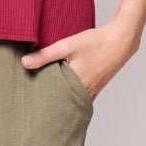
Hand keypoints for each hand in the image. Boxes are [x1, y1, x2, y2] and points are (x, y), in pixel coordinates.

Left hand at [20, 16, 140, 101]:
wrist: (121, 40)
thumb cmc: (96, 42)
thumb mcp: (68, 45)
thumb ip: (46, 54)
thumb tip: (24, 63)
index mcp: (76, 85)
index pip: (53, 100)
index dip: (40, 102)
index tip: (28, 104)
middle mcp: (85, 93)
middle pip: (62, 103)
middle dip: (48, 103)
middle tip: (32, 105)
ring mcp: (92, 92)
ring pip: (71, 100)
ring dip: (60, 99)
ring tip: (43, 99)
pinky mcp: (96, 88)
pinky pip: (80, 96)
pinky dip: (70, 94)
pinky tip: (62, 89)